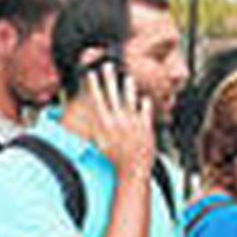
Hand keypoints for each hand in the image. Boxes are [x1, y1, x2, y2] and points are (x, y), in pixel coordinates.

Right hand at [84, 59, 154, 181]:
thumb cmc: (114, 160)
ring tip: (127, 78)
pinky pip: (146, 112)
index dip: (94, 85)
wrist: (132, 171)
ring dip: (128, 88)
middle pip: (112, 95)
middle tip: (106, 65)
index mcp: (105, 124)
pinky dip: (145, 105)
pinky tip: (144, 98)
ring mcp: (133, 123)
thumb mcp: (99, 143)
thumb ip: (95, 128)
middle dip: (108, 79)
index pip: (97, 99)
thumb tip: (90, 118)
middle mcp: (119, 121)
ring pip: (130, 100)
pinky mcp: (146, 128)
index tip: (90, 73)